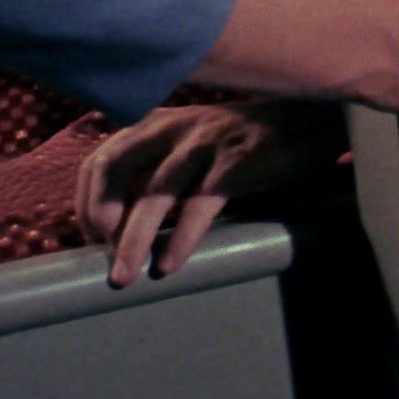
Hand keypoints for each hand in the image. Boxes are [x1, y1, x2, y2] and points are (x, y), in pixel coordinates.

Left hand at [75, 101, 343, 286]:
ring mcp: (204, 143)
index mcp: (158, 123)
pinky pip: (199, 204)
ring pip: (154, 193)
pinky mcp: (235, 162)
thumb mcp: (196, 144)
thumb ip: (163, 168)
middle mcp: (173, 128)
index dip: (87, 202)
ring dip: (133, 240)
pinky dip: (182, 238)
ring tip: (123, 278)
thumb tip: (128, 220)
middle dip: (97, 217)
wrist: (311, 120)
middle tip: (99, 257)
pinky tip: (171, 265)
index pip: (100, 159)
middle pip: (113, 168)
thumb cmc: (249, 140)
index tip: (93, 239)